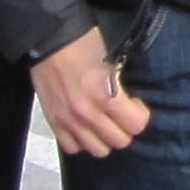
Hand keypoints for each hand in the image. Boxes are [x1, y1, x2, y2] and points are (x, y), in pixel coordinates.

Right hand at [32, 28, 151, 156]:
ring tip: (104, 123)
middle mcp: (88, 114)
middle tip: (121, 114)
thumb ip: (120, 87)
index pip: (137, 125)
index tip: (135, 104)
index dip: (140, 114)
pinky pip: (73, 148)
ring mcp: (69, 121)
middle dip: (125, 128)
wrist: (48, 38)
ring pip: (98, 150)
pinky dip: (81, 141)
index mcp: (106, 96)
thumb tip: (129, 103)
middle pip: (120, 141)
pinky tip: (85, 127)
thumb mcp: (112, 62)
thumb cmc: (84, 43)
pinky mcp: (53, 122)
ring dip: (105, 138)